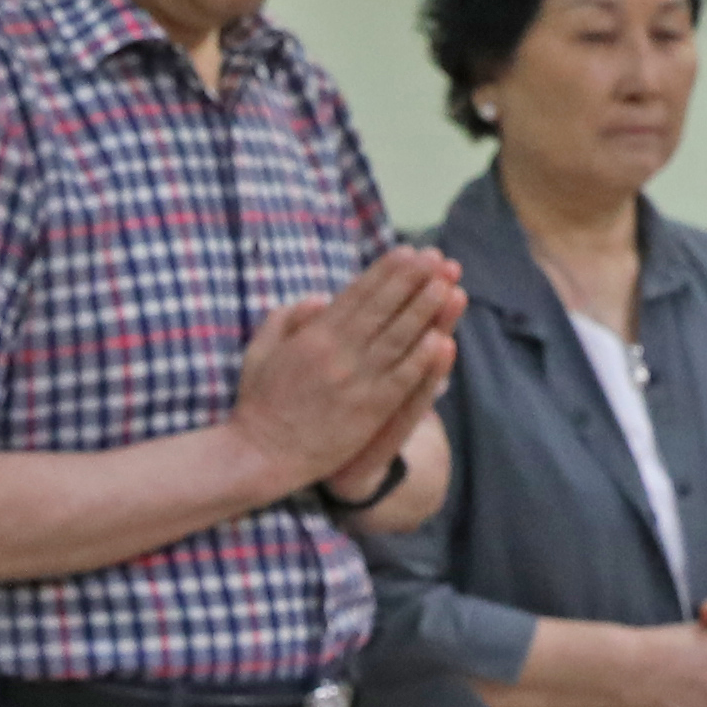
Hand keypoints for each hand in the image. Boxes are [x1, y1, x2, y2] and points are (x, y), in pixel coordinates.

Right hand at [231, 246, 466, 490]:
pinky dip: (421, 359)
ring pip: (398, 338)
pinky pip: (401, 379)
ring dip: (424, 310)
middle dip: (412, 280)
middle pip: (383, 308)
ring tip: (447, 286)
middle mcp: (338, 352)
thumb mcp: (261, 349)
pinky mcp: (369, 410)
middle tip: (437, 258)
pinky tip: (441, 339)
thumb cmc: (259, 403)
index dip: (385, 272)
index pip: (357, 295)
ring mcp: (356, 381)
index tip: (408, 252)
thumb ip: (286, 319)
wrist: (262, 454)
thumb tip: (320, 299)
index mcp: (313, 335)